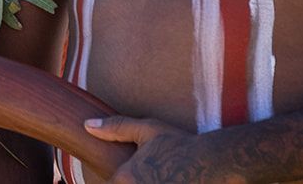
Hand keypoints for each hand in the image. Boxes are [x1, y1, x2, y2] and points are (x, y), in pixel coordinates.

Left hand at [85, 116, 240, 183]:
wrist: (214, 163)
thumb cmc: (180, 144)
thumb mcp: (147, 130)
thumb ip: (115, 127)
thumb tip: (88, 125)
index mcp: (127, 177)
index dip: (118, 180)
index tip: (133, 174)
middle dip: (130, 182)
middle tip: (150, 172)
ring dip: (145, 183)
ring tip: (160, 175)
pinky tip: (169, 180)